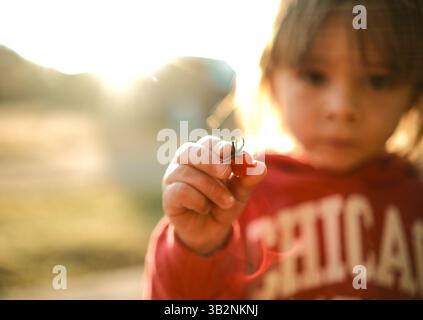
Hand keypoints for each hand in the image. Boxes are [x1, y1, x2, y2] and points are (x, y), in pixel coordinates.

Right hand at [162, 135, 266, 254]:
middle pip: (192, 152)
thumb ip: (248, 179)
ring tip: (227, 202)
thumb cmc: (223, 204)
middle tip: (227, 173)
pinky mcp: (168, 196)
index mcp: (203, 154)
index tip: (230, 151)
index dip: (218, 146)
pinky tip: (205, 208)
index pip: (208, 143)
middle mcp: (185, 162)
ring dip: (211, 188)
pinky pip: (181, 191)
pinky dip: (198, 200)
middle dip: (211, 162)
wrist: (211, 231)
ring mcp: (173, 177)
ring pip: (187, 172)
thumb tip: (260, 167)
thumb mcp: (240, 192)